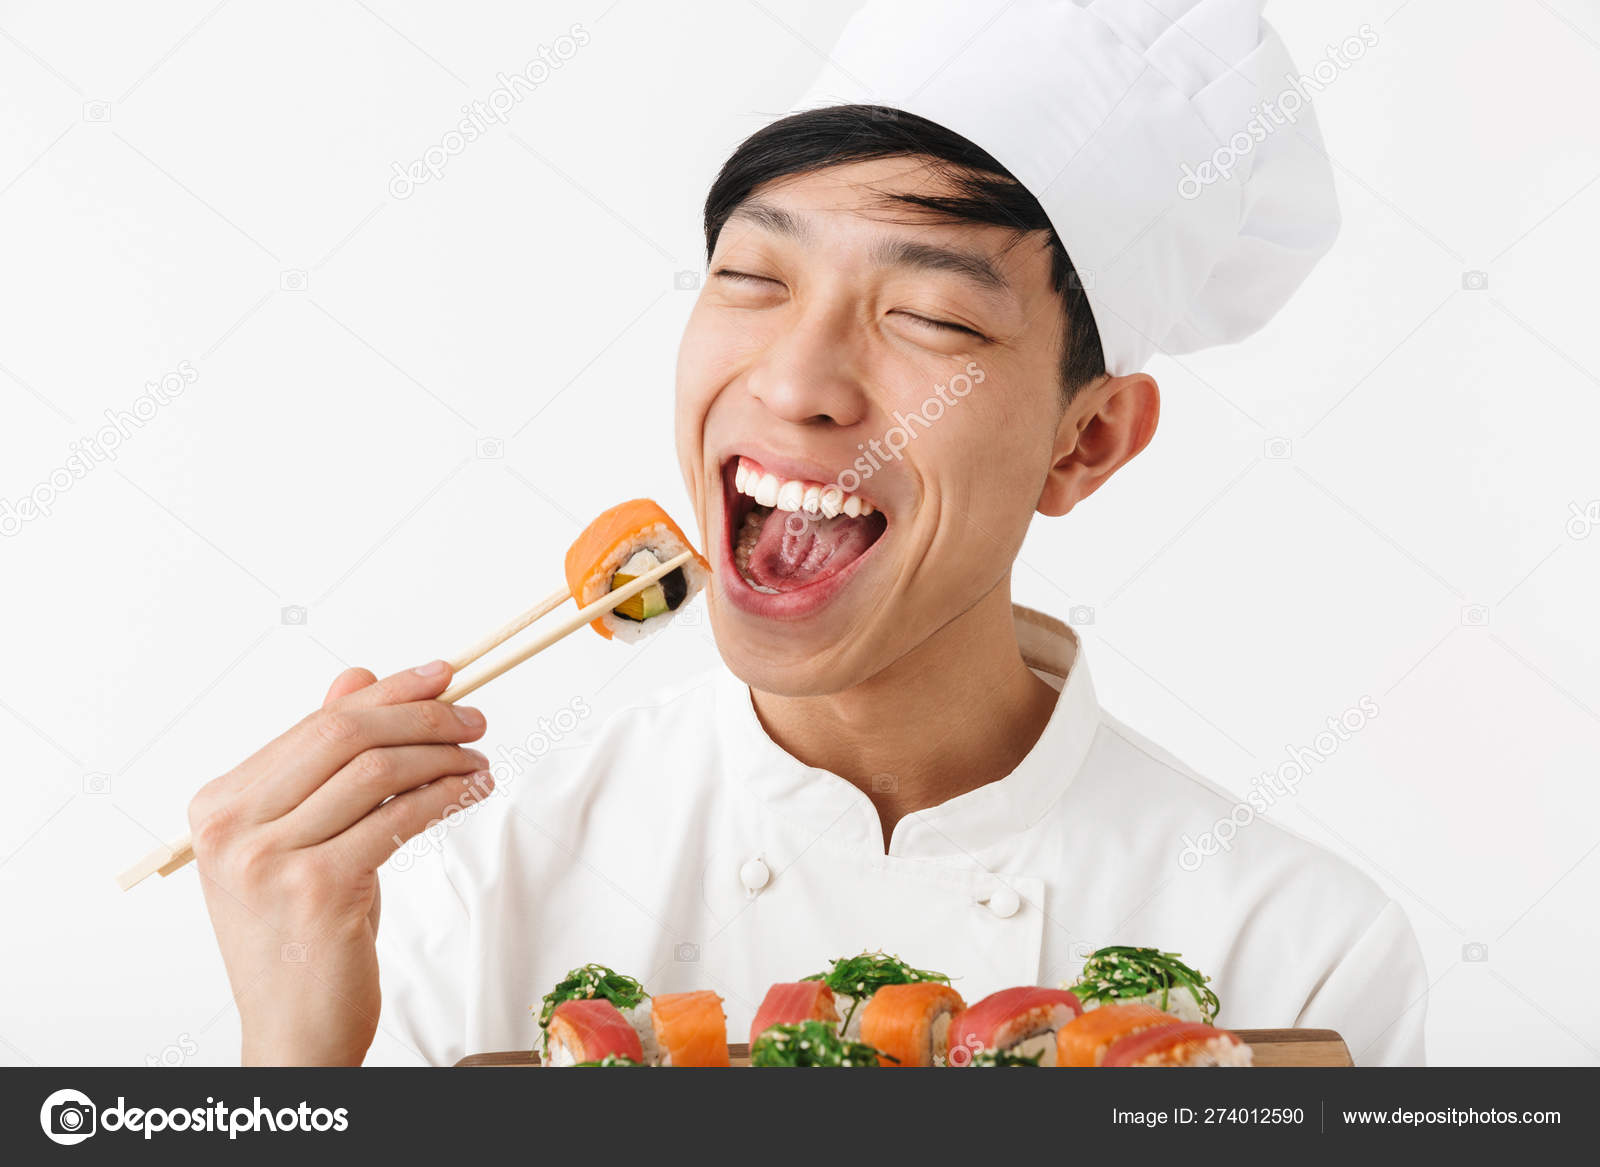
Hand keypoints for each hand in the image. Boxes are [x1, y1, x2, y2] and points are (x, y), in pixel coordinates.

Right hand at [187, 660, 491, 1064]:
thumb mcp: (305, 840)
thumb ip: (324, 764)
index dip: (387, 692)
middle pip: (344, 735)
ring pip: (376, 771)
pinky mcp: (317, 890)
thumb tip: (359, 677)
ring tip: (477, 763)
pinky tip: (469, 791)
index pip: (315, 723)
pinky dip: (445, 795)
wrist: (292, 1031)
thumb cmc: (301, 936)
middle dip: (421, 716)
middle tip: (474, 720)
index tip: (442, 676)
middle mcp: (231, 828)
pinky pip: (399, 818)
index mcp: (218, 805)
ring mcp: (268, 859)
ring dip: (442, 757)